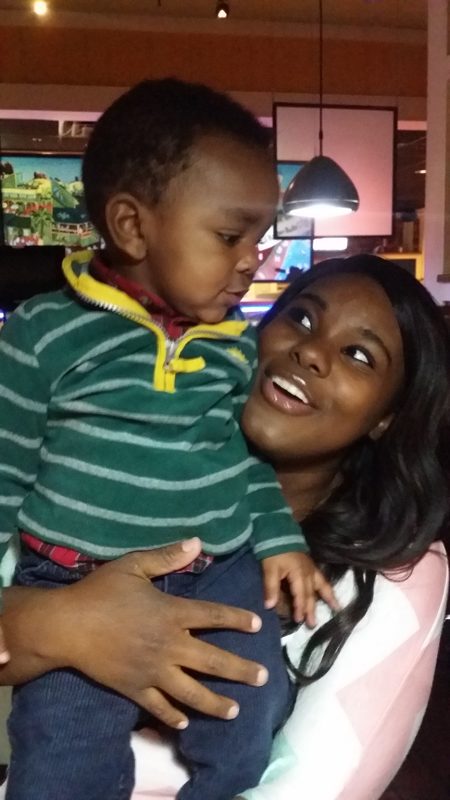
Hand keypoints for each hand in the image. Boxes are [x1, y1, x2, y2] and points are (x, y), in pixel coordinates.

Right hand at [2, 539, 266, 729]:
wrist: (67, 626)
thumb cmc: (100, 591)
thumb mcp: (133, 565)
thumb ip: (167, 556)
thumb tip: (196, 542)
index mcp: (171, 613)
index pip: (214, 616)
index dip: (237, 619)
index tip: (257, 625)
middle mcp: (169, 645)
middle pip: (214, 661)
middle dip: (241, 670)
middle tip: (263, 678)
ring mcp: (153, 671)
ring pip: (192, 693)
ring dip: (217, 703)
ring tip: (235, 710)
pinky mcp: (134, 689)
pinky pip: (159, 707)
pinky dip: (173, 716)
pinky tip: (185, 722)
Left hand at [262, 551, 338, 626]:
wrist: (279, 533)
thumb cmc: (274, 551)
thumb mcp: (269, 569)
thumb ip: (270, 587)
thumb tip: (269, 606)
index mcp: (298, 574)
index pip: (300, 595)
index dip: (299, 608)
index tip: (299, 620)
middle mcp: (308, 573)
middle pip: (311, 594)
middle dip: (311, 609)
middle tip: (313, 624)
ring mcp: (311, 568)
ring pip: (321, 586)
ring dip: (327, 598)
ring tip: (336, 609)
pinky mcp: (311, 565)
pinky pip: (322, 579)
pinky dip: (327, 587)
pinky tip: (330, 593)